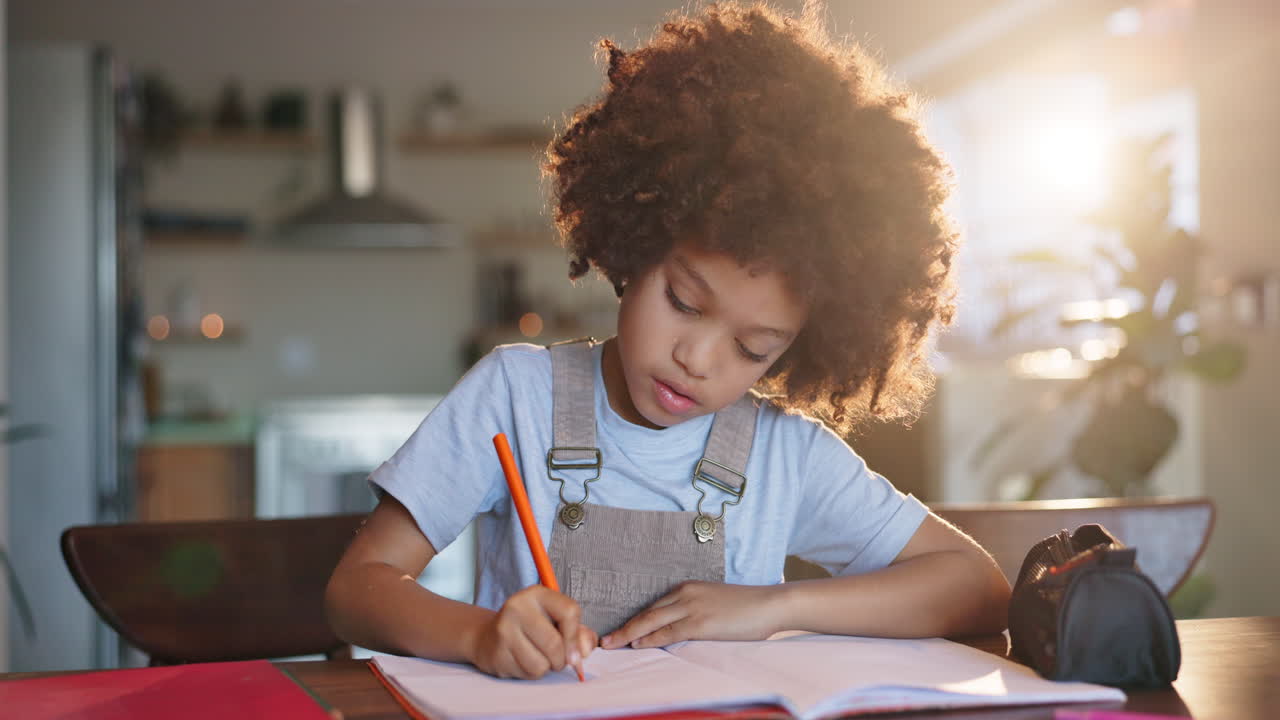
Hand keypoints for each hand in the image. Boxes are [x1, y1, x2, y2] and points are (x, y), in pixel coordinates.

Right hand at [466, 585, 597, 678]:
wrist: (488, 637)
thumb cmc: (531, 628)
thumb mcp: (555, 621)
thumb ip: (578, 633)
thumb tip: (584, 650)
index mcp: (537, 594)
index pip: (569, 612)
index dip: (576, 635)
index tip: (575, 648)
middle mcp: (518, 607)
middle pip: (555, 643)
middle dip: (562, 659)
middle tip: (558, 659)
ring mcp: (504, 630)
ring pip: (542, 663)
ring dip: (547, 667)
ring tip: (539, 657)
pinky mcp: (497, 653)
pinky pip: (528, 672)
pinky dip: (533, 673)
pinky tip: (524, 661)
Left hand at [601, 581, 788, 649]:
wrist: (770, 603)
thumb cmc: (746, 608)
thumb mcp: (713, 605)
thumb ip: (694, 614)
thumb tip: (678, 630)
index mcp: (687, 588)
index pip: (653, 607)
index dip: (634, 621)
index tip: (618, 631)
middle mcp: (685, 594)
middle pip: (646, 613)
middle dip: (623, 628)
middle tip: (603, 639)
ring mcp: (692, 607)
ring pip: (652, 622)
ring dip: (629, 634)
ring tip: (611, 644)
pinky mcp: (701, 622)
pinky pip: (669, 631)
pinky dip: (650, 638)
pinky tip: (637, 644)